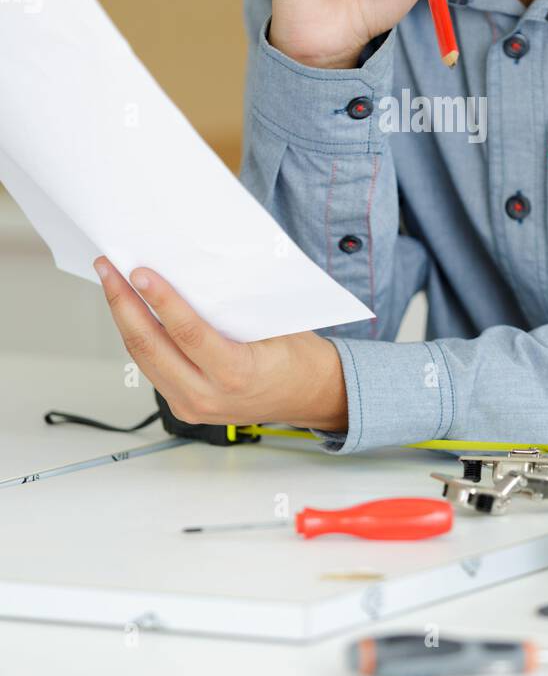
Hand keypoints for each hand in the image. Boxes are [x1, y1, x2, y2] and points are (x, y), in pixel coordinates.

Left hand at [93, 256, 347, 431]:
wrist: (311, 396)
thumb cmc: (297, 357)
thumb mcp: (273, 325)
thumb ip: (231, 308)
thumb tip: (191, 271)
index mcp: (236, 374)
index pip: (187, 332)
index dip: (160, 299)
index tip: (139, 272)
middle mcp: (207, 395)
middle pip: (151, 346)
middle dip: (123, 303)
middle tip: (109, 269)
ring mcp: (191, 405)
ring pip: (143, 358)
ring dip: (123, 318)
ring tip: (111, 283)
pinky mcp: (183, 407)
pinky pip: (152, 368)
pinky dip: (138, 338)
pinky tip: (131, 313)